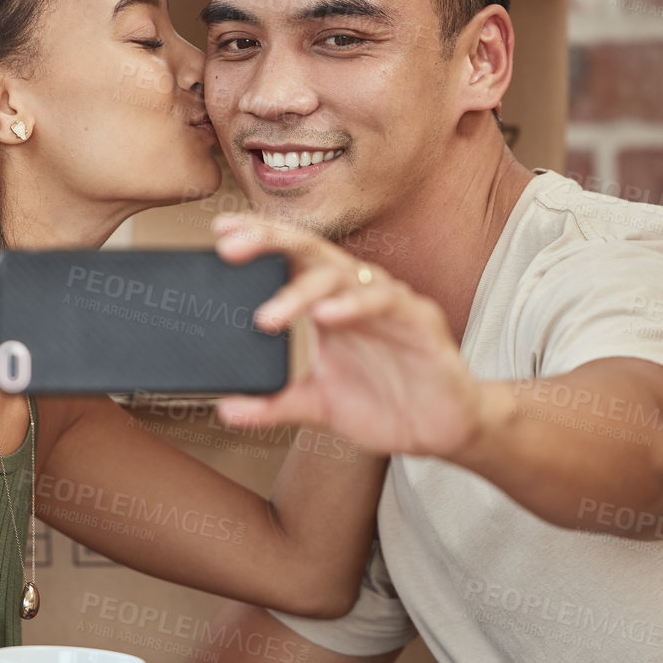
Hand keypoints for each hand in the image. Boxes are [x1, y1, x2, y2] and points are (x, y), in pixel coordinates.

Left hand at [212, 213, 484, 458]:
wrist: (443, 428)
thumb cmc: (385, 404)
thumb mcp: (319, 406)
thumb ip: (274, 404)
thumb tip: (226, 408)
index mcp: (328, 303)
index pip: (289, 258)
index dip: (258, 240)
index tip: (219, 233)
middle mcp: (355, 293)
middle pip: (310, 250)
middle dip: (269, 243)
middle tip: (229, 248)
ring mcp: (388, 303)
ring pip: (342, 274)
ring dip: (301, 291)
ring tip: (268, 316)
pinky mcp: (419, 320)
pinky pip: (386, 301)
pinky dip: (355, 306)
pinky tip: (328, 315)